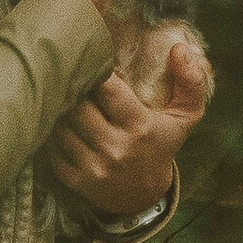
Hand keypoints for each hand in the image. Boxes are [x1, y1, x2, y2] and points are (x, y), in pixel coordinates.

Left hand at [50, 36, 212, 223]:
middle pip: (77, 106)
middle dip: (72, 89)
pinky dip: (50, 135)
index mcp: (139, 126)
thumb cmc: (162, 143)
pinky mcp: (77, 180)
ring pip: (61, 126)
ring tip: (61, 98)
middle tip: (70, 77)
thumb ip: (191, 81)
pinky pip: (52, 150)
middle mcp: (115, 147)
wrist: (146, 194)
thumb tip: (179, 48)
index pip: (107, 88)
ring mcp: (94, 166)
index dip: (95, 71)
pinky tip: (57, 124)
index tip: (91, 62)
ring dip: (58, 110)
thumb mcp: (186, 115)